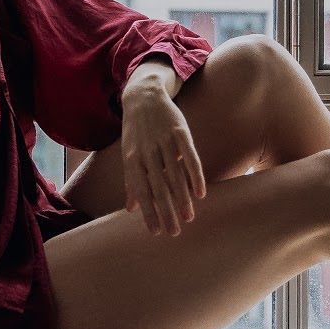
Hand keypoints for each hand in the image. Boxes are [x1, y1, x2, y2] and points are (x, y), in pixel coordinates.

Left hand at [120, 77, 206, 235]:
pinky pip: (189, 156)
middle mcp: (147, 152)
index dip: (149, 212)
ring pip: (174, 175)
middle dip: (166, 211)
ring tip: (189, 217)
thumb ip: (131, 182)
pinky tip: (201, 193)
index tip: (156, 232)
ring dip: (182, 198)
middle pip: (158, 187)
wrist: (143, 96)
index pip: (141, 192)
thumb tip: (130, 209)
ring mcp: (163, 141)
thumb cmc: (136, 131)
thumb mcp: (128, 154)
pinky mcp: (179, 131)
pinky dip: (195, 175)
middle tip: (175, 232)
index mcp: (132, 160)